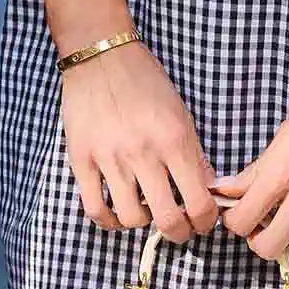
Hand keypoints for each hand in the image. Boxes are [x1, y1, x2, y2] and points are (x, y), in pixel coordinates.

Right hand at [59, 38, 220, 243]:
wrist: (101, 55)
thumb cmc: (145, 81)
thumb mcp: (181, 113)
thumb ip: (194, 154)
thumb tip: (207, 191)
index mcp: (173, 139)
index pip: (198, 201)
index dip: (206, 221)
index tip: (204, 221)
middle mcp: (143, 153)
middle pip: (167, 220)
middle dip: (180, 232)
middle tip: (181, 227)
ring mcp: (109, 158)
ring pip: (131, 219)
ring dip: (144, 223)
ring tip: (147, 211)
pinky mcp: (81, 160)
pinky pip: (95, 209)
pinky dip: (109, 220)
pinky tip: (118, 213)